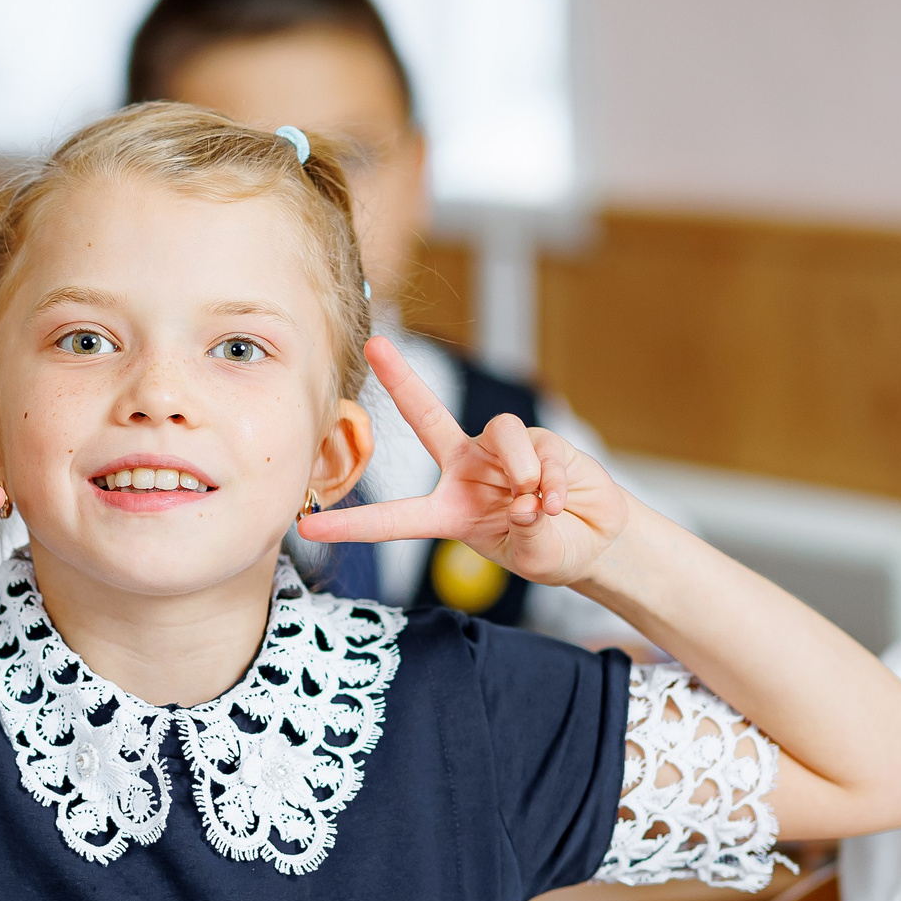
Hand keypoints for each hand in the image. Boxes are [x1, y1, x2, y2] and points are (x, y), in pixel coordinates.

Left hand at [294, 337, 634, 587]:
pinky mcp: (539, 440)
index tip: (305, 528)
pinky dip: (551, 478)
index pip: (392, 518)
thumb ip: (529, 532)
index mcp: (448, 512)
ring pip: (500, 433)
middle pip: (427, 416)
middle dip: (402, 378)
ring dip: (522, 470)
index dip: (351, 523)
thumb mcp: (535, 556)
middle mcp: (466, 471)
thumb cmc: (552, 550)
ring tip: (536, 503)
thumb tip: (530, 498)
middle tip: (375, 345)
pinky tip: (558, 500)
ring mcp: (500, 452)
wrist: (594, 539)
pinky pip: (538, 447)